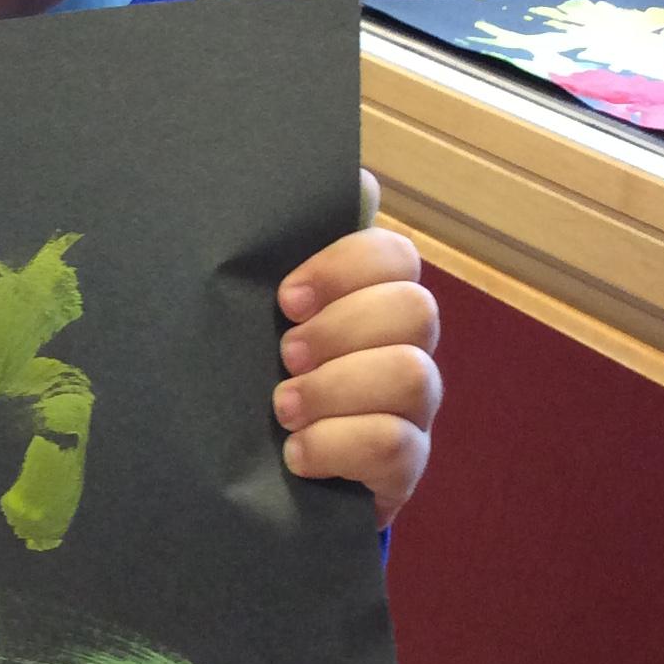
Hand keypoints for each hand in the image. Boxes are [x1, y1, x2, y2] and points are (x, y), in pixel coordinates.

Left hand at [274, 172, 441, 528]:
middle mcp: (401, 346)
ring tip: (284, 407)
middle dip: (342, 329)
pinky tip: (297, 453)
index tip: (286, 298)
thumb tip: (330, 184)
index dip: (346, 268)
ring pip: (413, 375)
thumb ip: (271, 257)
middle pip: (416, 309)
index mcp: (368, 300)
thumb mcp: (249, 318)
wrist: (247, 480)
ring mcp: (410, 408)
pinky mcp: (403, 466)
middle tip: (285, 355)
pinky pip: (397, 445)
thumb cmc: (247, 380)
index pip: (395, 256)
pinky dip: (338, 445)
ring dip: (339, 387)